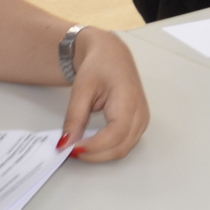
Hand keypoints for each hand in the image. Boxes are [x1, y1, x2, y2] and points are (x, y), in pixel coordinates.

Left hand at [58, 28, 149, 160]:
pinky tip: (91, 144)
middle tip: (71, 150)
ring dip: (101, 154)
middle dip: (95, 154)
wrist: (111, 55)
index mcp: (129, 99)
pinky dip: (106, 149)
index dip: (94, 146)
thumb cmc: (99, 66)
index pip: (115, 134)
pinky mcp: (139, 124)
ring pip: (123, 149)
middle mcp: (141, 113)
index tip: (72, 148)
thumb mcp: (81, 89)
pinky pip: (124, 144)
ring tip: (79, 146)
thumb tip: (66, 143)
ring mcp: (143, 120)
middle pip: (121, 147)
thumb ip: (74, 118)